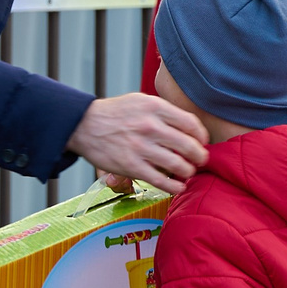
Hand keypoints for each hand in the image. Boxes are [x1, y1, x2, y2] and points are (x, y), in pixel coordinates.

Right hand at [68, 92, 207, 195]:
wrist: (84, 125)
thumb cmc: (115, 113)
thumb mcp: (141, 101)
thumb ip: (164, 111)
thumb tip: (188, 126)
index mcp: (155, 107)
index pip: (191, 124)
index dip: (201, 136)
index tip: (202, 142)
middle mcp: (150, 126)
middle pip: (189, 146)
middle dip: (200, 157)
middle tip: (200, 161)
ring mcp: (140, 147)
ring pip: (178, 165)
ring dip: (188, 172)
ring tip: (187, 172)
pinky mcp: (131, 166)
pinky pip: (160, 181)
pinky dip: (174, 186)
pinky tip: (178, 186)